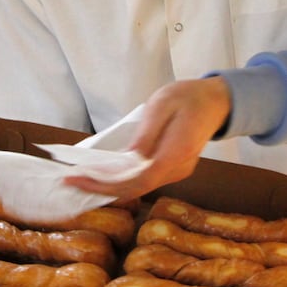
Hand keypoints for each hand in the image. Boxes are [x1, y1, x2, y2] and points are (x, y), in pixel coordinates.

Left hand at [65, 77, 230, 200]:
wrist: (215, 102)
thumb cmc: (188, 98)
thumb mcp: (162, 105)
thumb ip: (146, 134)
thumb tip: (129, 158)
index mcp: (176, 153)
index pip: (138, 181)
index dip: (107, 185)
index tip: (80, 179)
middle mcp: (178, 169)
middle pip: (136, 189)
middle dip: (101, 188)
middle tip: (70, 181)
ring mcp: (177, 171)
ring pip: (139, 187)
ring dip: (109, 186)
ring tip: (81, 178)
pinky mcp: (173, 169)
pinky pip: (144, 180)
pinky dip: (121, 180)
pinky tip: (103, 174)